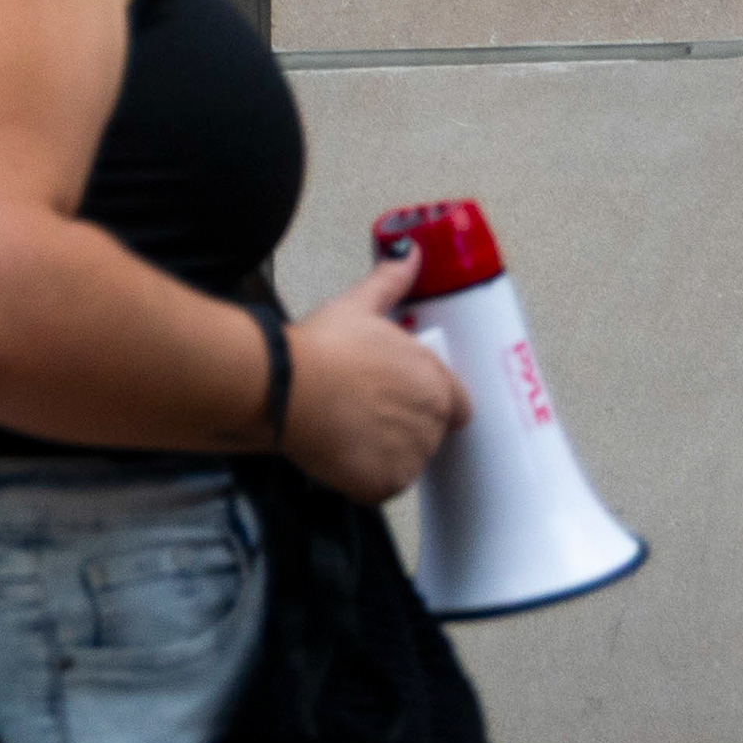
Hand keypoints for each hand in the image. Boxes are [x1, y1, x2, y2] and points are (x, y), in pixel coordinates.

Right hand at [283, 250, 470, 504]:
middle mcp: (432, 421)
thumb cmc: (321, 350)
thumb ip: (391, 281)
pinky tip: (337, 454)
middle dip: (399, 429)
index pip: (458, 407)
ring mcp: (409, 456)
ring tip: (345, 432)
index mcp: (436, 380)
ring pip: (404, 463)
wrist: (284, 388)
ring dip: (382, 455)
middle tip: (360, 414)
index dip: (426, 405)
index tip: (399, 402)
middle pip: (427, 437)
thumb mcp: (360, 307)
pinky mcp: (383, 484)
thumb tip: (410, 254)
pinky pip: (379, 488)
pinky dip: (361, 479)